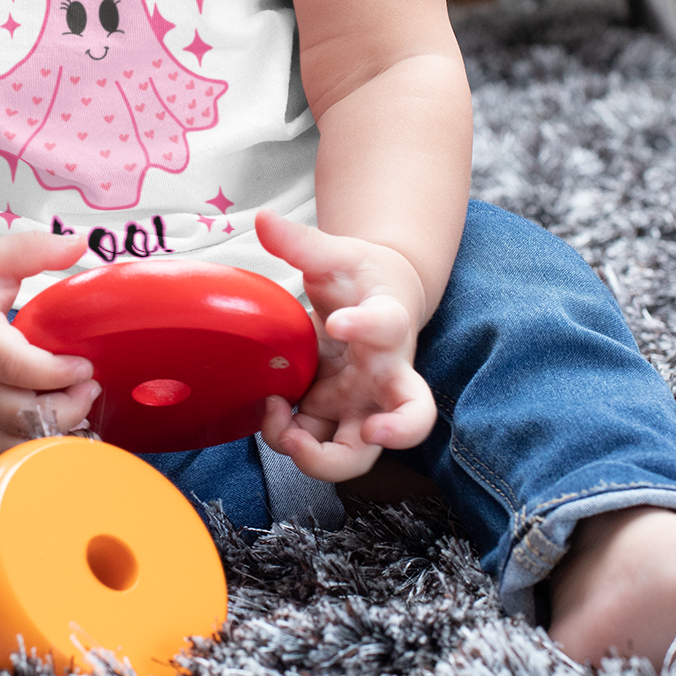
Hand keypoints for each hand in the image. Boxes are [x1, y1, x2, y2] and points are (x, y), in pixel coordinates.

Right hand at [0, 232, 98, 460]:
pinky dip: (33, 448)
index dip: (54, 373)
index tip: (84, 365)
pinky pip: (1, 452)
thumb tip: (79, 241)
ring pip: (8, 442)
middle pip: (14, 412)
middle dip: (64, 407)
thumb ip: (35, 248)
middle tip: (90, 385)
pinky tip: (58, 424)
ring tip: (78, 405)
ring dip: (52, 433)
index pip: (10, 365)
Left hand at [254, 210, 436, 481]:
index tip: (337, 321)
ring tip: (285, 428)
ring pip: (359, 454)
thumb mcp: (334, 255)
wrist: (375, 299)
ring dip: (321, 456)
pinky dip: (289, 439)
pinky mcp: (334, 417)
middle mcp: (386, 374)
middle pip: (412, 418)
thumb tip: (264, 218)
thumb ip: (302, 242)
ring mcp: (362, 402)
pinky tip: (270, 409)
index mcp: (388, 323)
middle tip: (366, 431)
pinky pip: (317, 445)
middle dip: (392, 434)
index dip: (366, 326)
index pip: (389, 325)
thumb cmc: (359, 279)